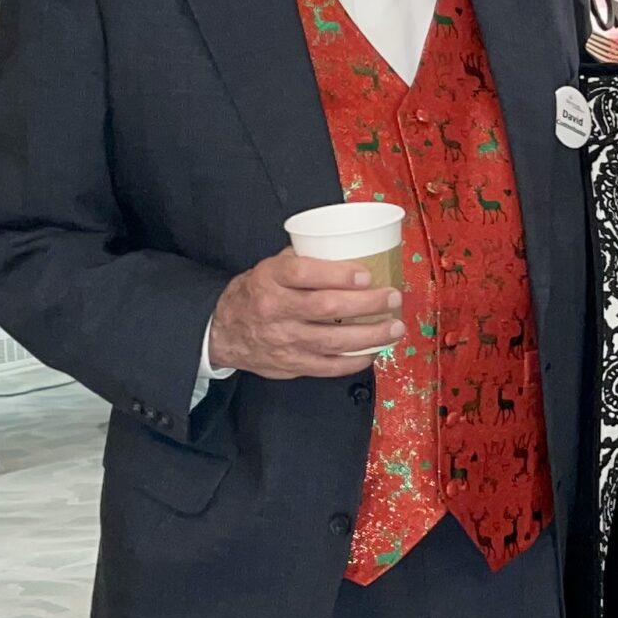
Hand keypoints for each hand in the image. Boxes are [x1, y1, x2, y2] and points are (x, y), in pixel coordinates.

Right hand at [207, 248, 403, 379]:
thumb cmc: (256, 294)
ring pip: (332, 341)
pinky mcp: (290, 364)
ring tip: (395, 327)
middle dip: (366, 304)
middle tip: (393, 298)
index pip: (304, 273)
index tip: (366, 275)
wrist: (223, 332)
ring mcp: (282, 341)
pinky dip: (355, 361)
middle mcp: (274, 310)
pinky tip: (374, 351)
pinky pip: (328, 366)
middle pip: (326, 308)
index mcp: (269, 278)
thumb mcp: (270, 268)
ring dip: (370, 335)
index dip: (338, 274)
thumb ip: (304, 259)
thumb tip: (349, 251)